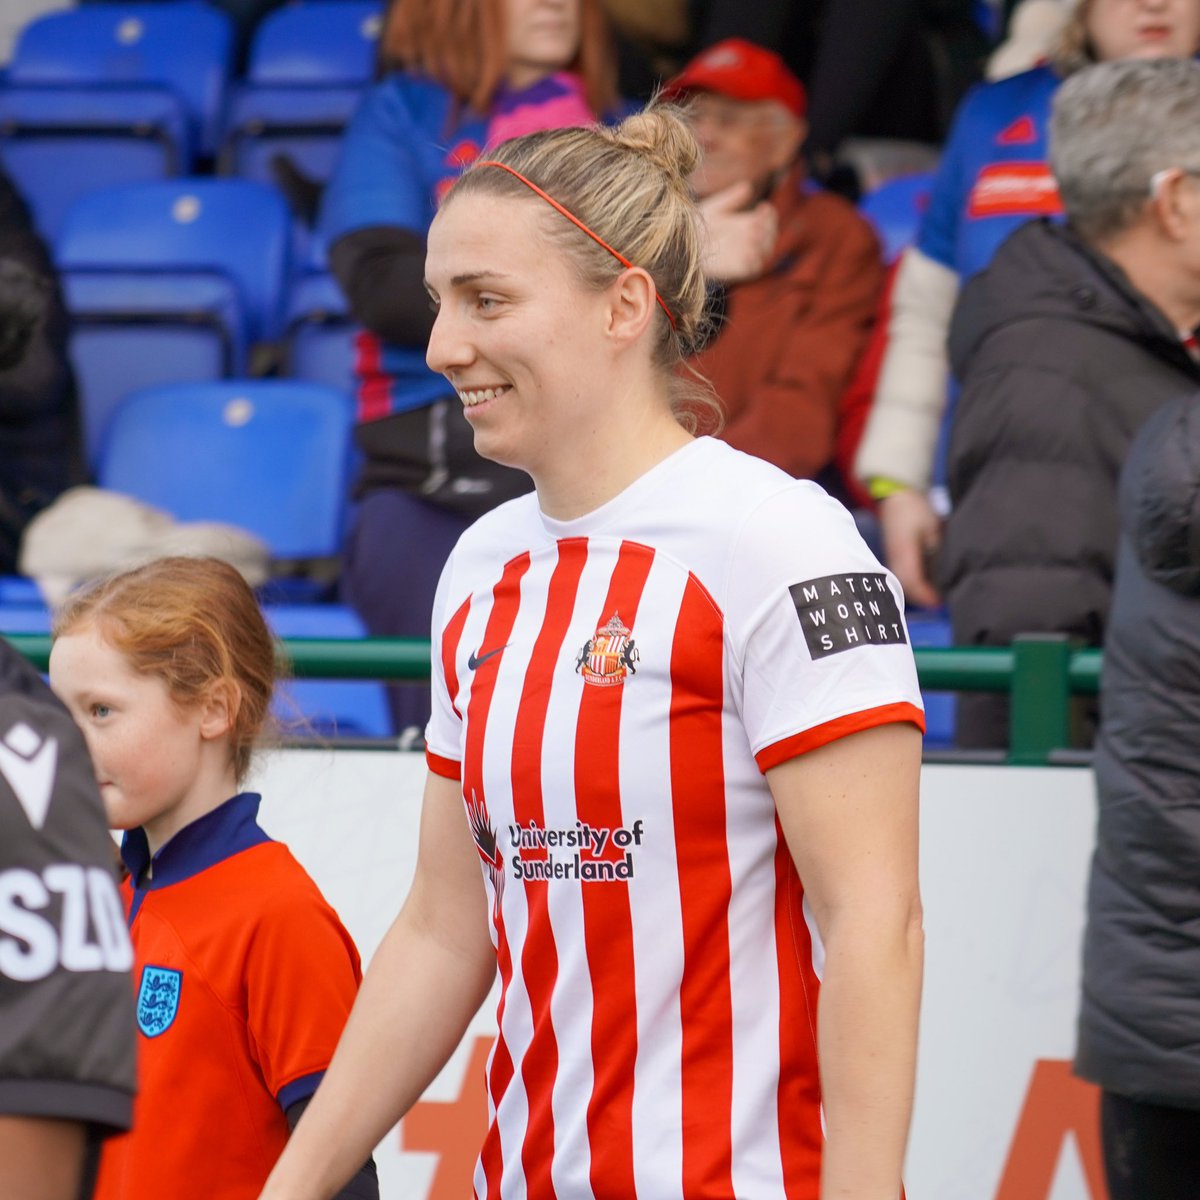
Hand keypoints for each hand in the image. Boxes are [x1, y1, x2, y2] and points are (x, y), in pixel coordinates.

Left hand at [697, 182, 777, 283]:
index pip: (768, 219)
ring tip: (752, 232)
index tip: (763, 207)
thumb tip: (747, 187)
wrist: (682, 245)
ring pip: (766, 251)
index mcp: (747, 224)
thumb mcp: (714, 209)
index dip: (769, 214)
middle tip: (756, 222)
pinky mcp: (739, 270)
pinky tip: (749, 250)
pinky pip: (754, 268)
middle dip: (767, 228)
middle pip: (770, 235)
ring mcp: (746, 256)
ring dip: (763, 242)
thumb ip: (730, 199)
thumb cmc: (697, 225)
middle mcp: (749, 240)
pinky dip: (754, 260)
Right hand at [879, 489, 942, 607]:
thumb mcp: (933, 529)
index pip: (912, 583)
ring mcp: (892, 561)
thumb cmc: (916, 510)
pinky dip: (916, 584)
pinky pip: (904, 577)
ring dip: (919, 592)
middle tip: (944, 601)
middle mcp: (894, 561)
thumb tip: (946, 574)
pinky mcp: (894, 559)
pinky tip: (928, 583)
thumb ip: (938, 552)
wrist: (897, 497)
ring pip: (904, 584)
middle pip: (907, 588)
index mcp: (903, 554)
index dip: (927, 595)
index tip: (941, 601)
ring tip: (937, 594)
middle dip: (925, 597)